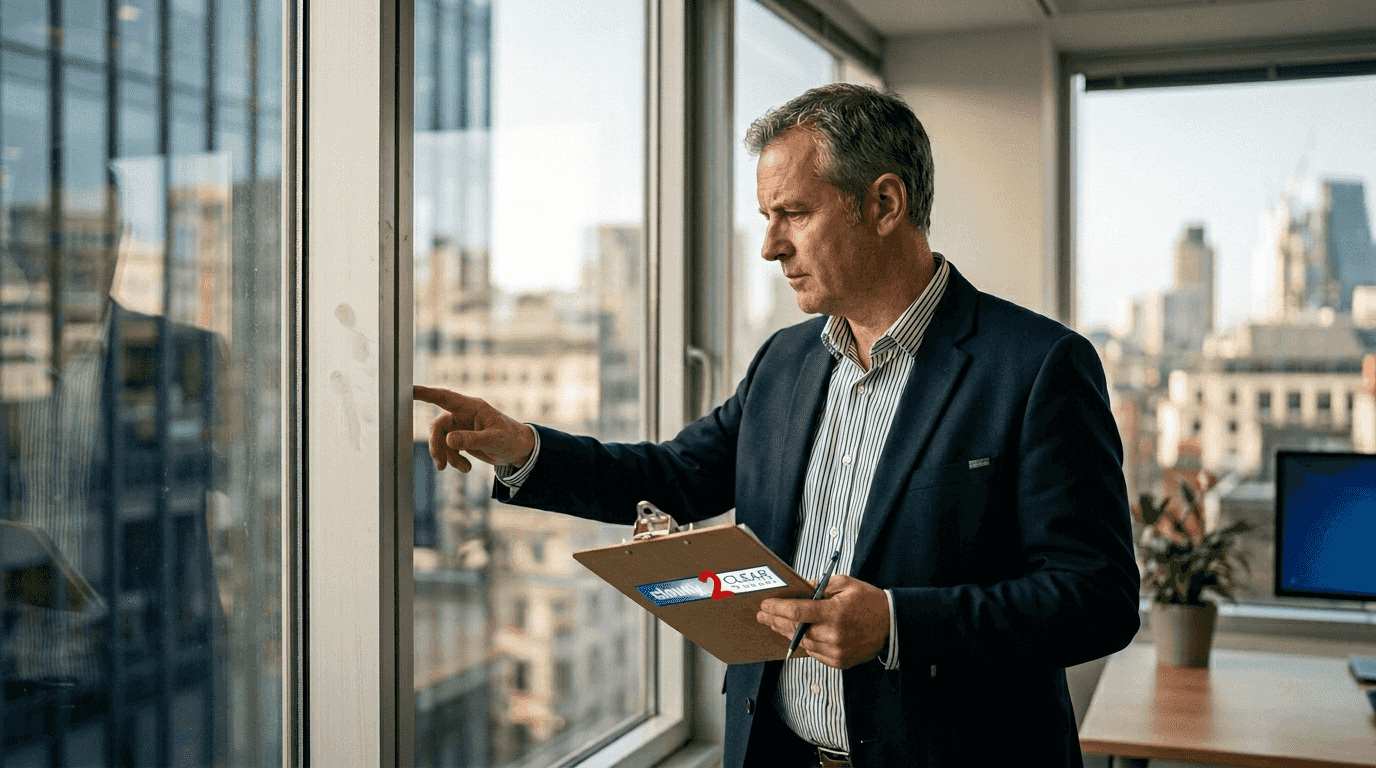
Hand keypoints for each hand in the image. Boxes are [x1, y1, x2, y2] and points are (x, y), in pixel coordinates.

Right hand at [414, 385, 535, 472]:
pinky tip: (467, 468)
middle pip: (438, 427)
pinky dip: (453, 460)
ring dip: (448, 457)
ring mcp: (461, 426)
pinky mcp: (461, 438)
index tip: (408, 389)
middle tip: (442, 465)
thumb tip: (449, 440)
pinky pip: (448, 448)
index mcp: (472, 407)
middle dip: (437, 446)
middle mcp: (463, 414)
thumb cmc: (510, 439)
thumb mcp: (493, 440)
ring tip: (465, 469)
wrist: (519, 450)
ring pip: (441, 440)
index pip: (444, 397)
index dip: (425, 393)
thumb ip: (471, 440)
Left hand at [756, 574, 888, 669]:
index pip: (796, 612)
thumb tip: (800, 589)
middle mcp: (834, 634)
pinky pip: (814, 653)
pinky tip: (796, 635)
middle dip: (776, 621)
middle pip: (795, 629)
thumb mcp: (845, 584)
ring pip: (802, 643)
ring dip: (787, 633)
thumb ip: (819, 586)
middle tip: (763, 615)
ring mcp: (836, 651)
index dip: (777, 608)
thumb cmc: (869, 601)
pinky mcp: (840, 662)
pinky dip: (804, 644)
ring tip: (776, 624)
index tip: (765, 605)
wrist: (893, 625)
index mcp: (834, 613)